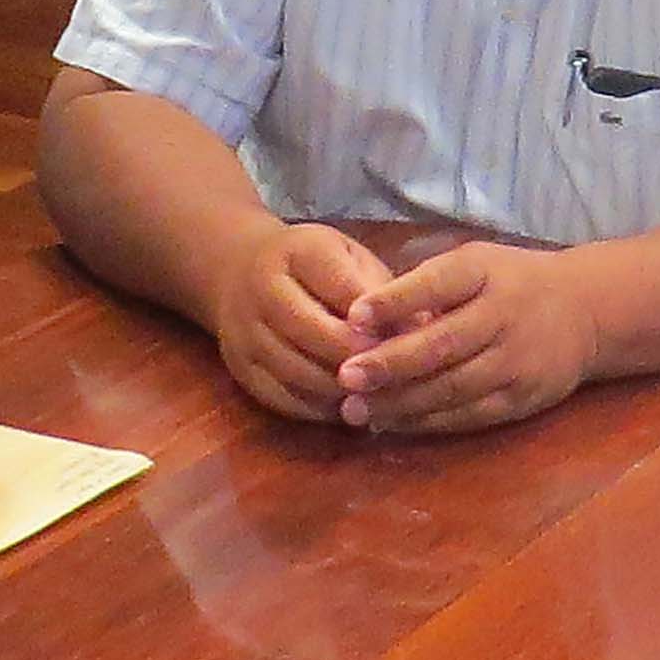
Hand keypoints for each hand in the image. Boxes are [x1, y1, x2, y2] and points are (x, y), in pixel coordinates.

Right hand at [204, 222, 391, 421]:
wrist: (236, 271)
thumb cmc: (311, 265)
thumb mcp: (348, 257)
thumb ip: (381, 289)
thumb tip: (423, 329)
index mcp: (298, 251)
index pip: (342, 287)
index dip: (377, 319)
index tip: (408, 338)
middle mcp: (262, 289)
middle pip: (315, 334)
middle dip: (360, 358)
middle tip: (393, 374)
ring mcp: (244, 333)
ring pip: (299, 373)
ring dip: (343, 390)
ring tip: (376, 394)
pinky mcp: (240, 370)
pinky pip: (284, 400)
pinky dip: (320, 408)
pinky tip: (346, 404)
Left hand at [335, 242, 596, 433]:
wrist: (586, 312)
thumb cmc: (510, 282)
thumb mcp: (475, 264)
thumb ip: (426, 285)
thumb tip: (362, 317)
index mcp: (484, 272)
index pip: (438, 283)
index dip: (395, 300)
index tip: (353, 314)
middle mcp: (503, 316)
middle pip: (442, 344)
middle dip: (390, 363)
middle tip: (345, 376)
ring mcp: (516, 362)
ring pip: (452, 388)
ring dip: (400, 402)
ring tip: (355, 409)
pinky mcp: (522, 399)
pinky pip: (468, 415)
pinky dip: (427, 422)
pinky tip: (392, 423)